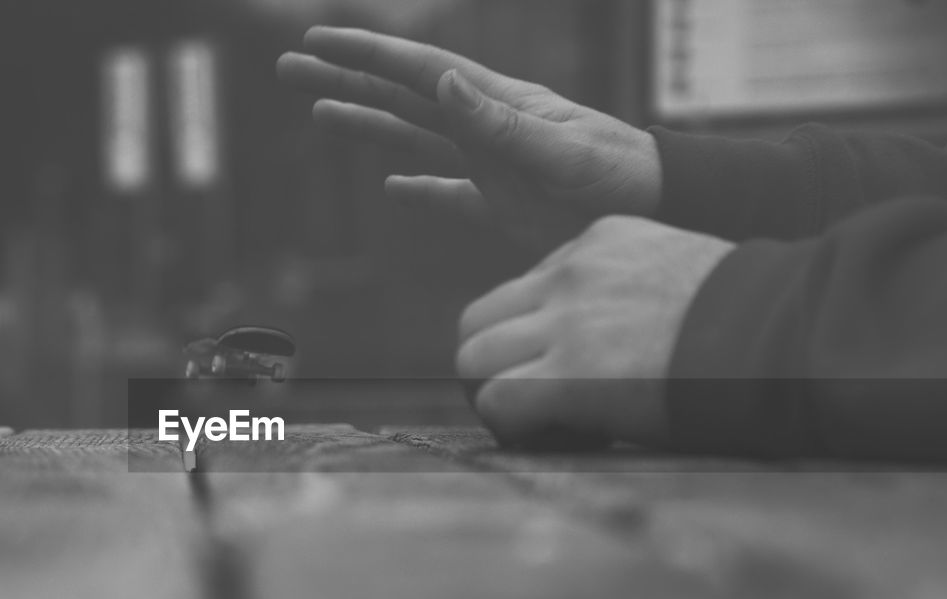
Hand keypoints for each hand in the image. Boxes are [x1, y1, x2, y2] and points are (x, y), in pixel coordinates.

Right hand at [277, 27, 661, 243]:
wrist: (654, 210)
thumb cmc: (619, 176)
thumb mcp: (561, 151)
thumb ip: (501, 123)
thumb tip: (445, 81)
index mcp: (495, 104)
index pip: (418, 73)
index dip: (366, 55)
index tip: (319, 40)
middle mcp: (485, 125)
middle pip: (401, 97)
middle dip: (347, 79)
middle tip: (292, 65)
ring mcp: (490, 163)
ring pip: (413, 139)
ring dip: (367, 125)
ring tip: (322, 110)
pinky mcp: (500, 202)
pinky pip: (448, 195)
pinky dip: (419, 191)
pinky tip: (393, 187)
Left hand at [456, 217, 733, 447]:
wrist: (787, 335)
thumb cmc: (754, 319)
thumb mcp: (678, 273)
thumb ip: (629, 291)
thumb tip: (614, 339)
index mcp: (599, 243)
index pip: (523, 290)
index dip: (531, 339)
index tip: (566, 369)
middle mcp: (571, 272)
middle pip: (478, 319)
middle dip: (492, 365)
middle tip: (528, 401)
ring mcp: (565, 320)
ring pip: (473, 357)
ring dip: (496, 395)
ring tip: (539, 422)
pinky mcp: (570, 372)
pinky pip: (498, 401)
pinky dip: (514, 427)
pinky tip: (558, 435)